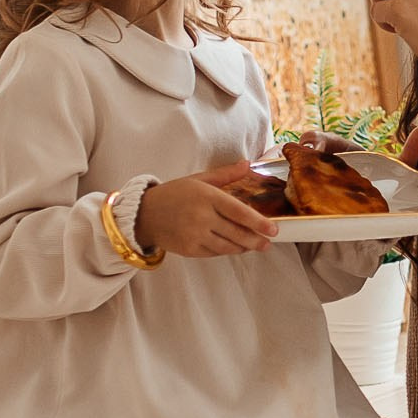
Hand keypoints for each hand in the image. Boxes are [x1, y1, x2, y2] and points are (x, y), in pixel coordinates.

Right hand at [135, 163, 277, 258]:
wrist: (144, 214)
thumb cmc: (173, 194)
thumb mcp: (198, 180)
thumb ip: (225, 175)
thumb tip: (247, 164)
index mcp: (207, 196)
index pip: (239, 212)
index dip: (259, 222)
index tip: (273, 229)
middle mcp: (202, 217)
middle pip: (237, 233)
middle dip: (256, 240)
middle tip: (268, 243)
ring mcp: (195, 235)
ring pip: (228, 246)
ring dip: (244, 247)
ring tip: (254, 246)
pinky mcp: (189, 250)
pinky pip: (215, 253)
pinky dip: (226, 250)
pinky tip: (234, 247)